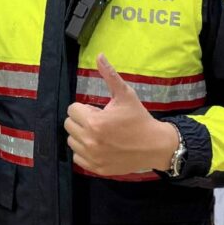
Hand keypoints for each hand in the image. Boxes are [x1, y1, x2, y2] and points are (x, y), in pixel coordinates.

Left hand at [64, 53, 178, 175]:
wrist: (154, 146)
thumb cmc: (139, 118)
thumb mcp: (125, 95)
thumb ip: (110, 75)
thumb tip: (99, 55)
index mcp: (94, 122)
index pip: (72, 110)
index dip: (85, 108)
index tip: (99, 111)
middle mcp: (89, 141)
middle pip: (69, 125)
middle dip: (81, 120)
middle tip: (100, 121)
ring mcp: (92, 157)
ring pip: (72, 141)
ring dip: (81, 136)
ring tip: (100, 134)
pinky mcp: (95, 168)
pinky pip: (78, 157)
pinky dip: (85, 151)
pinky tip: (99, 146)